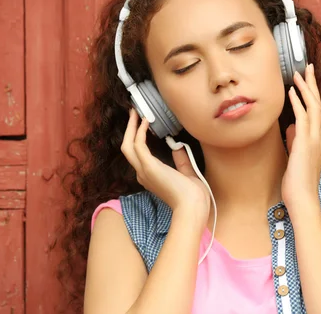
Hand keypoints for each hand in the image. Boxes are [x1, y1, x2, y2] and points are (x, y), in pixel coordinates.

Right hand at [121, 109, 209, 224]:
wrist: (193, 207)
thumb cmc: (193, 196)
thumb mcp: (187, 174)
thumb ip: (181, 161)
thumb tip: (178, 148)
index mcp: (150, 177)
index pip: (138, 156)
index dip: (138, 138)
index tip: (144, 124)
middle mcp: (142, 174)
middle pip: (127, 148)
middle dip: (129, 130)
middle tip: (134, 113)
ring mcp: (144, 171)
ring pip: (127, 145)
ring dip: (131, 127)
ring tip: (136, 112)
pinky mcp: (149, 166)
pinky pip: (138, 145)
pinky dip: (140, 131)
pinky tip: (146, 121)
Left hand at [282, 63, 320, 206]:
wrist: (302, 198)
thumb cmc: (297, 181)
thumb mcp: (296, 156)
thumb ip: (296, 140)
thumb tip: (291, 128)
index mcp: (318, 140)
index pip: (316, 111)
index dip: (312, 94)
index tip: (306, 81)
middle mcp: (319, 136)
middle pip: (318, 103)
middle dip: (312, 84)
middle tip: (307, 67)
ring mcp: (314, 138)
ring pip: (313, 106)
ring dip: (305, 88)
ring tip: (298, 73)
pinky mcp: (305, 142)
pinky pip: (303, 116)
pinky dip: (298, 101)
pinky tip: (291, 91)